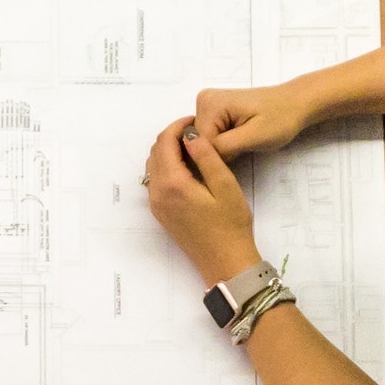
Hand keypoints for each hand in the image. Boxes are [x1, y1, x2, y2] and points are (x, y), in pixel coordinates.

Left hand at [143, 118, 261, 281]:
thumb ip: (206, 156)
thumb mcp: (225, 185)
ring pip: (153, 165)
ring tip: (193, 146)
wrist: (225, 263)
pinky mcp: (161, 213)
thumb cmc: (231, 225)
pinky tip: (188, 166)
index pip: (165, 142)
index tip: (196, 121)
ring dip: (168, 150)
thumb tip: (190, 134)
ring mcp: (156, 204)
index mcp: (172, 184)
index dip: (179, 126)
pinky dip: (167, 166)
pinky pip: (156, 180)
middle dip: (172, 136)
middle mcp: (157, 193)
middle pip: (155, 151)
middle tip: (196, 131)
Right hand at [186, 79, 315, 159]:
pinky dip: (222, 145)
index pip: (198, 144)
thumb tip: (198, 157)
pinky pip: (209, 137)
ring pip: (203, 142)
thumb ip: (223, 147)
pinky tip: (238, 141)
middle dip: (218, 153)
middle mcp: (202, 100)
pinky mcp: (214, 111)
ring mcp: (207, 105)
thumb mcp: (254, 137)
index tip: (239, 155)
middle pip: (198, 142)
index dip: (216, 157)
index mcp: (209, 104)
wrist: (295, 104)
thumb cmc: (280, 119)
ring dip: (220, 150)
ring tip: (242, 144)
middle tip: (243, 149)